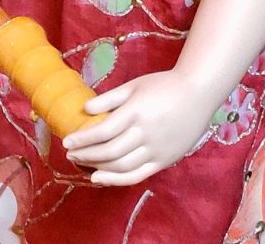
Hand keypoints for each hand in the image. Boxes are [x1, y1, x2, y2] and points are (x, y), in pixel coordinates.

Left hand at [62, 70, 211, 186]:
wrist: (198, 94)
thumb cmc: (163, 85)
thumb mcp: (134, 85)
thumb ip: (109, 98)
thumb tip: (85, 109)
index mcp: (136, 111)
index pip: (103, 131)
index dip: (83, 139)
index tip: (66, 142)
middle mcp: (145, 133)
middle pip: (110, 151)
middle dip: (86, 155)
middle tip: (70, 155)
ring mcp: (156, 149)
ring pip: (122, 166)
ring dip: (98, 168)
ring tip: (82, 165)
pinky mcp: (164, 160)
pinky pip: (138, 175)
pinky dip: (117, 179)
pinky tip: (101, 178)